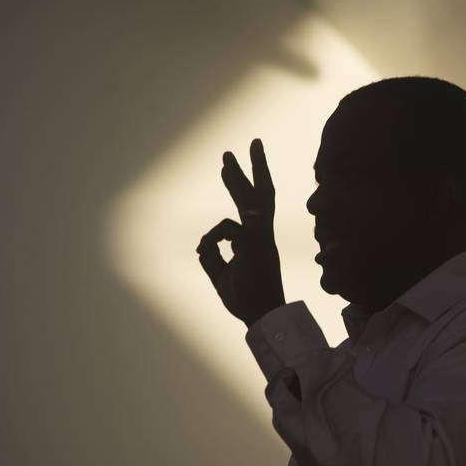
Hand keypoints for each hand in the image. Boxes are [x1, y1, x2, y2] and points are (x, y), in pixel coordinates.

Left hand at [196, 138, 285, 326]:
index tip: (226, 168)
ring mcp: (262, 243)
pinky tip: (218, 232)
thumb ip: (212, 257)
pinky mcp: (257, 252)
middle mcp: (263, 237)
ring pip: (257, 203)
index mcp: (257, 241)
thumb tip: (202, 245)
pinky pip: (239, 231)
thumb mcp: (221, 276)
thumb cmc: (245, 301)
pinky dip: (222, 231)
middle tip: (244, 146)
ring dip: (240, 180)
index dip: (238, 186)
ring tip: (227, 159)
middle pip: (260, 196)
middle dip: (250, 171)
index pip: (250, 206)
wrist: (262, 319)